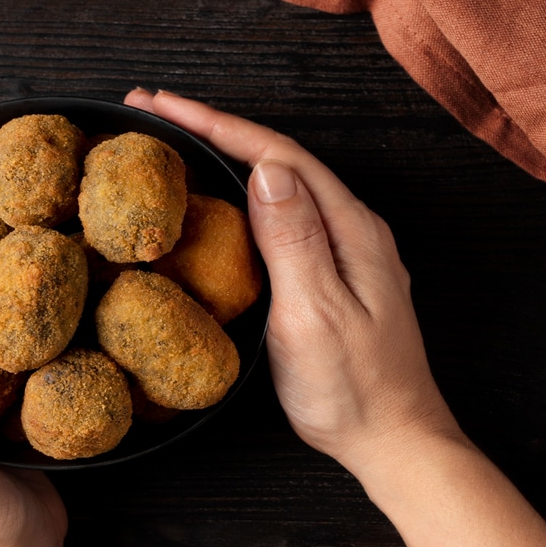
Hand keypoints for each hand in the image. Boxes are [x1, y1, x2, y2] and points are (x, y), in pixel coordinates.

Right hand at [125, 90, 457, 464]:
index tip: (161, 105)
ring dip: (225, 156)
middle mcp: (351, 228)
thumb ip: (293, 241)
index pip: (276, 154)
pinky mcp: (331, 273)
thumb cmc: (356, 389)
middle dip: (212, 129)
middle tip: (151, 112)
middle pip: (276, 158)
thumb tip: (266, 171)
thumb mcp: (317, 315)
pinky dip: (240, 195)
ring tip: (172, 141)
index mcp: (350, 228)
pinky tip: (216, 199)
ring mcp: (343, 250)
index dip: (215, 124)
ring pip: (278, 184)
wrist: (394, 442)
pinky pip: (281, 216)